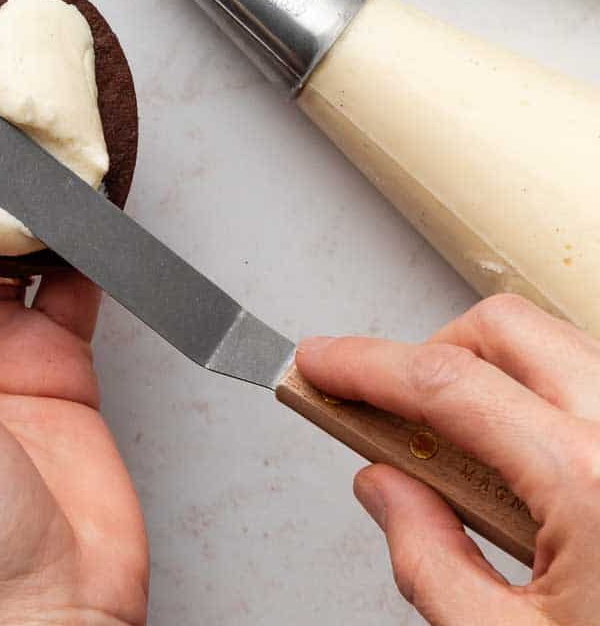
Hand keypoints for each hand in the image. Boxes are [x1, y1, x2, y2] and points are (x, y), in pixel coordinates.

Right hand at [298, 295, 599, 625]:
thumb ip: (429, 562)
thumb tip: (384, 487)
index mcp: (591, 480)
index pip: (446, 382)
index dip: (364, 364)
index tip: (321, 363)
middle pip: (505, 329)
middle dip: (432, 354)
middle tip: (388, 410)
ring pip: (561, 348)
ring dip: (496, 374)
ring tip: (465, 455)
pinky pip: (599, 388)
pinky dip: (552, 402)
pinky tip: (533, 469)